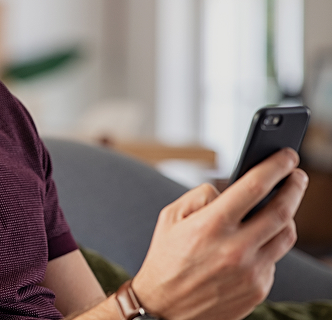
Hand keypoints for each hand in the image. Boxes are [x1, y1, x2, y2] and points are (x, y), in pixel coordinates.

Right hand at [131, 148, 307, 319]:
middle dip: (294, 186)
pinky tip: (255, 242)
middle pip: (282, 210)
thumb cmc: (166, 259)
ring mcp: (251, 271)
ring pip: (286, 235)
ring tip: (280, 207)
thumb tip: (230, 189)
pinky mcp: (259, 289)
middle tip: (297, 175)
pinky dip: (268, 246)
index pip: (254, 187)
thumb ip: (201, 196)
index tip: (287, 156)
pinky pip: (274, 259)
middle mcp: (235, 248)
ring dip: (287, 216)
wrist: (164, 309)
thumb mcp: (170, 218)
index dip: (275, 166)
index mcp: (211, 225)